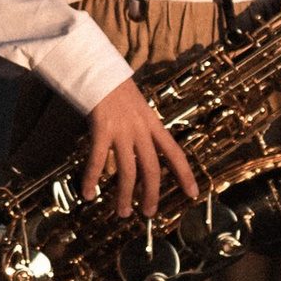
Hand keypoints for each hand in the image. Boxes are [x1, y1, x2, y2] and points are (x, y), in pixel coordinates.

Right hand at [79, 77, 202, 217]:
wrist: (98, 67)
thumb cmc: (113, 86)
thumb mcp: (135, 107)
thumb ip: (139, 128)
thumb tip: (137, 150)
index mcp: (152, 123)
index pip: (174, 152)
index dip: (185, 174)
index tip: (193, 193)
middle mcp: (140, 129)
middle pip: (151, 168)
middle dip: (151, 194)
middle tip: (149, 213)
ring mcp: (121, 129)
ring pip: (128, 171)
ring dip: (125, 196)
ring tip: (122, 213)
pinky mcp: (101, 128)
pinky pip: (96, 160)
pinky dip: (91, 179)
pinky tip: (87, 194)